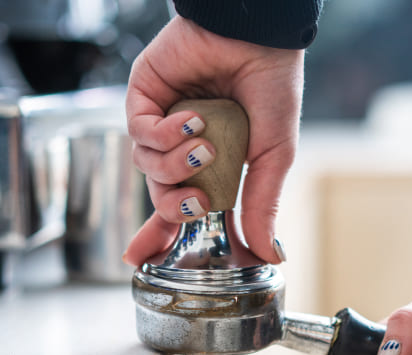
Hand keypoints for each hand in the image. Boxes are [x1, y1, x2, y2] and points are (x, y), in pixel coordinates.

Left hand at [124, 16, 303, 264]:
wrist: (259, 37)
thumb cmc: (273, 89)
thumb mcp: (273, 157)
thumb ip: (263, 205)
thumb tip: (271, 256)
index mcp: (211, 163)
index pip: (181, 205)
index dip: (162, 233)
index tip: (144, 260)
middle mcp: (181, 146)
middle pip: (158, 194)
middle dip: (174, 206)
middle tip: (198, 202)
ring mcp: (161, 121)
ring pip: (145, 166)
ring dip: (175, 164)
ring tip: (205, 145)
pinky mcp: (144, 95)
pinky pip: (138, 132)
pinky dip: (163, 135)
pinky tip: (190, 121)